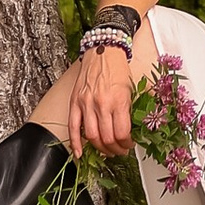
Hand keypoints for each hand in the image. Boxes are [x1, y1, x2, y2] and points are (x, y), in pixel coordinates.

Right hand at [63, 21, 149, 155]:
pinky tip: (79, 154)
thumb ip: (129, 111)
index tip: (129, 144)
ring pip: (91, 137)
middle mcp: (101, 103)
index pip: (122, 133)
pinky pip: (73, 127)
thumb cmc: (118, 69)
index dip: (127, 144)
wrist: (103, 50)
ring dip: (100, 149)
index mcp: (119, 100)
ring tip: (107, 150)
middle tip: (120, 150)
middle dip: (115, 149)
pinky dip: (76, 143)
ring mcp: (86, 103)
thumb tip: (130, 132)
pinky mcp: (75, 102)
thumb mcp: (131, 89)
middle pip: (107, 138)